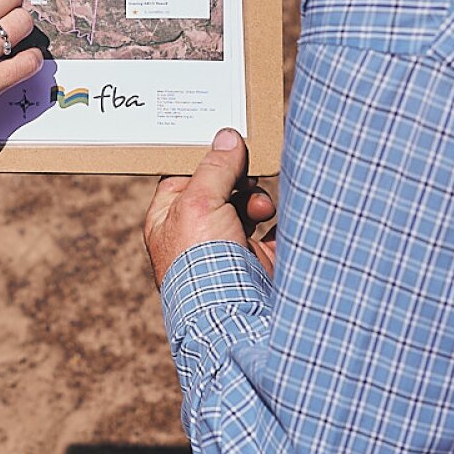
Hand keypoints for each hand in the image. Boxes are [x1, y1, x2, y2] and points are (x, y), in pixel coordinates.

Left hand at [143, 129, 278, 282]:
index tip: (228, 141)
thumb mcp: (199, 203)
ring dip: (258, 199)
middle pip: (220, 189)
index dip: (206, 159)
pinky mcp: (258, 262)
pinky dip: (281, 220)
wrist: (233, 317)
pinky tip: (283, 213)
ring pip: (247, 207)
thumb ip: (215, 167)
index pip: (184, 177)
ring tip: (263, 207)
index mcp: (169, 219)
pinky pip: (273, 232)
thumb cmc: (201, 262)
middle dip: (239, 179)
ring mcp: (229, 248)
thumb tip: (228, 137)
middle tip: (250, 174)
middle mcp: (197, 233)